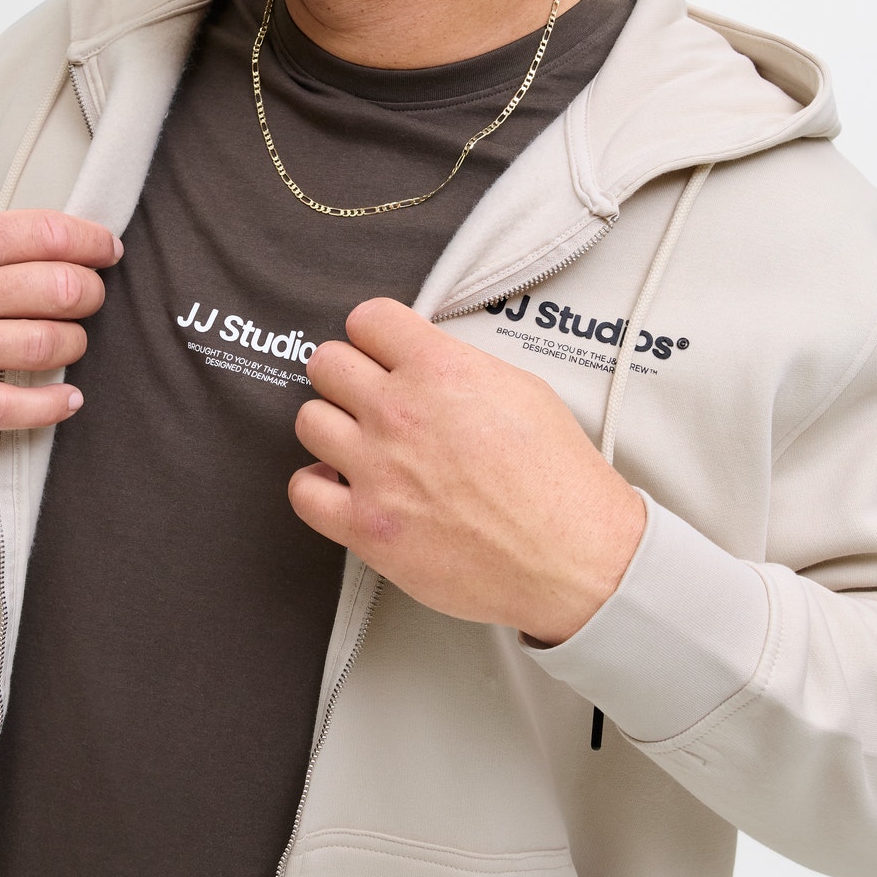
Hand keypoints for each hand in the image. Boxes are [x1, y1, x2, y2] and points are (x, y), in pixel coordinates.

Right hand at [0, 210, 121, 432]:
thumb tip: (69, 242)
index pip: (45, 232)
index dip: (92, 242)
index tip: (108, 252)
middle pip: (58, 289)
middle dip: (90, 295)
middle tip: (89, 300)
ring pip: (45, 345)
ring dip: (75, 344)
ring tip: (71, 343)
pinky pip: (12, 407)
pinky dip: (53, 405)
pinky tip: (68, 399)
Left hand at [291, 298, 645, 644]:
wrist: (573, 557)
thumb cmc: (559, 479)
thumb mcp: (521, 388)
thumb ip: (459, 366)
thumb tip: (424, 361)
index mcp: (439, 369)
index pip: (367, 319)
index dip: (374, 335)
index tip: (380, 352)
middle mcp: (400, 412)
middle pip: (327, 364)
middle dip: (346, 376)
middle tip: (367, 396)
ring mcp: (378, 470)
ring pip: (309, 421)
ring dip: (333, 429)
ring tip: (359, 444)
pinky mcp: (367, 526)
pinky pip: (303, 491)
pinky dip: (317, 487)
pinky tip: (343, 487)